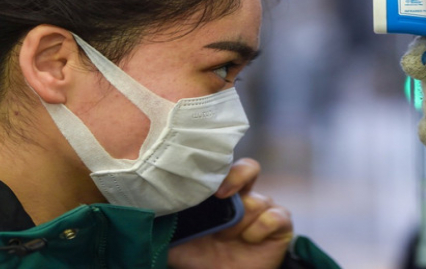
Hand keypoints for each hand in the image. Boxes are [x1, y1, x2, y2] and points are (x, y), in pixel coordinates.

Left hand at [168, 158, 292, 268]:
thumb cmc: (202, 258)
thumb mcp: (178, 242)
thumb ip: (166, 225)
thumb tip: (144, 211)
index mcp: (221, 193)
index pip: (225, 167)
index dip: (219, 168)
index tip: (205, 181)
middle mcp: (245, 195)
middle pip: (250, 168)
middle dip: (237, 177)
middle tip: (222, 195)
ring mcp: (264, 209)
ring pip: (257, 201)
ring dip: (240, 222)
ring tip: (227, 239)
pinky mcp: (281, 225)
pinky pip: (276, 216)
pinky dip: (261, 228)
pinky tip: (249, 240)